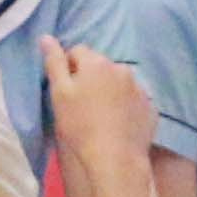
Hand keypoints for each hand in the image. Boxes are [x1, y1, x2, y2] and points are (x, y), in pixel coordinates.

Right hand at [43, 41, 155, 184]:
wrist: (115, 159)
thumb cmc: (80, 126)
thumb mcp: (60, 94)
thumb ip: (54, 62)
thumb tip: (46, 37)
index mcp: (97, 63)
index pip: (77, 52)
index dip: (68, 68)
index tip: (66, 91)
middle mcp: (122, 68)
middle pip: (100, 66)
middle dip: (90, 78)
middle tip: (81, 104)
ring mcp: (140, 88)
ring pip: (118, 82)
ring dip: (109, 90)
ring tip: (101, 116)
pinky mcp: (150, 107)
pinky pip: (133, 99)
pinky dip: (125, 106)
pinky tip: (117, 124)